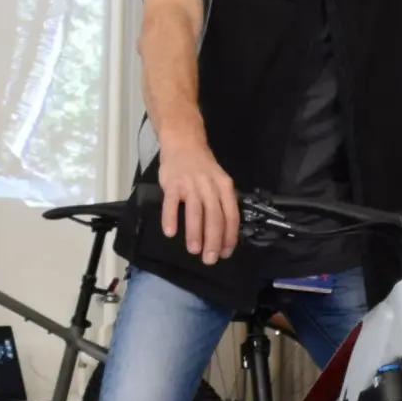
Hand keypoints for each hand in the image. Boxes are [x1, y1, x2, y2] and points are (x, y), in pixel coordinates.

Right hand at [158, 138, 239, 265]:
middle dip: (213, 241)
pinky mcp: (173, 184)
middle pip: (215, 217)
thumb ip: (221, 203)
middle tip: (210, 259)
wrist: (184, 142)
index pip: (231, 216)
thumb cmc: (202, 167)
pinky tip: (170, 233)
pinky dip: (171, 218)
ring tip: (194, 250)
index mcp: (225, 187)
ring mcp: (191, 184)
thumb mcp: (219, 181)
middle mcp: (210, 186)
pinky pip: (171, 203)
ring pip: (196, 212)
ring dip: (195, 233)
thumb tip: (224, 233)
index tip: (225, 253)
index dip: (229, 237)